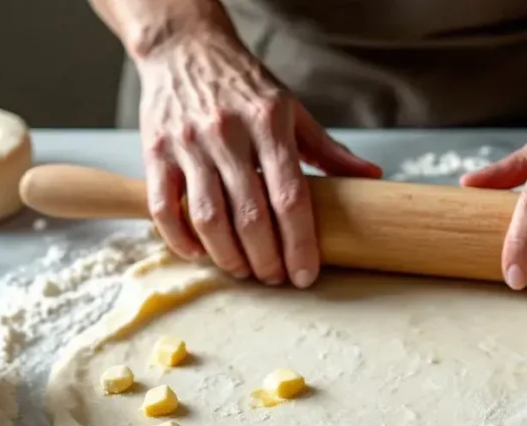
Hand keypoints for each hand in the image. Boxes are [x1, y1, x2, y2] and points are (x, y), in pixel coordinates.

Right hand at [136, 25, 380, 287]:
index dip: (300, 243)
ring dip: (228, 256)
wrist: (185, 48)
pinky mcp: (155, 152)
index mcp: (268, 123)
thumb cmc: (243, 85)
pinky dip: (180, 239)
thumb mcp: (291, 109)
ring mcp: (188, 144)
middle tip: (275, 278)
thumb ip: (327, 149)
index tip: (306, 274)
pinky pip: (164, 207)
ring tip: (244, 270)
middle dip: (266, 259)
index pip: (290, 197)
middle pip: (251, 216)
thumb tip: (371, 177)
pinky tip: (199, 253)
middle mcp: (227, 133)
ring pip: (208, 218)